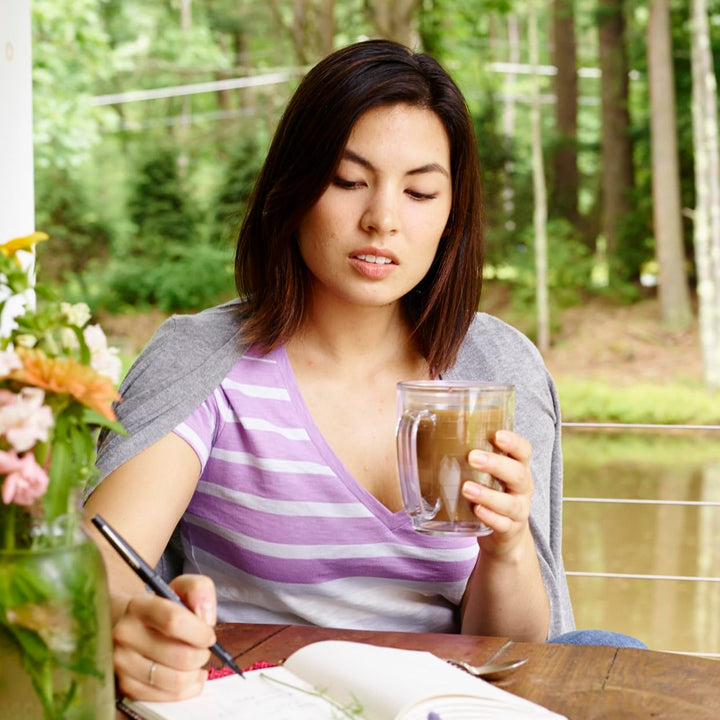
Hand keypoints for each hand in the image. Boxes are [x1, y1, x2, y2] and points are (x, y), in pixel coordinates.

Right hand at [112, 574, 216, 700]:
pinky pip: (167, 697)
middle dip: (201, 654)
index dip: (200, 631)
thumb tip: (206, 618)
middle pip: (180, 655)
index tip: (209, 634)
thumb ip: (200, 590)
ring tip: (196, 661)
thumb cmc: (162, 608)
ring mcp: (121, 663)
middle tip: (202, 649)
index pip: (174, 620)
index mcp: (138, 606)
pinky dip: (187, 689)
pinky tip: (189, 676)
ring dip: (195, 672)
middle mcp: (124, 635)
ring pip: (175, 680)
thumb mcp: (181, 587)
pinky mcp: (125, 686)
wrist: (129, 625)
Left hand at [461, 430, 533, 558]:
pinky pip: (503, 524)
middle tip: (472, 457)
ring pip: (509, 502)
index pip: (524, 451)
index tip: (497, 435)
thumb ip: (473, 456)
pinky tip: (476, 511)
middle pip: (518, 474)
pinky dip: (490, 517)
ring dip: (487, 495)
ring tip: (466, 488)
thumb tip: (431, 431)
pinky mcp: (510, 530)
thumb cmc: (492, 492)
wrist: (505, 534)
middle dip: (495, 464)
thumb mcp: (488, 473)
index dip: (514, 442)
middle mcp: (522, 488)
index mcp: (518, 468)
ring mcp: (518, 510)